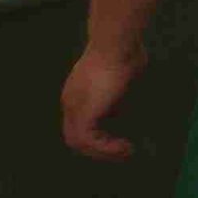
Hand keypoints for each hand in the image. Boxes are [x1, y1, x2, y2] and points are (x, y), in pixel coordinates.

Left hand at [61, 45, 146, 160]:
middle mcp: (71, 101)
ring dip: (103, 152)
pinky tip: (124, 147)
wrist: (117, 45)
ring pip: (79, 142)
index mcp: (77, 92)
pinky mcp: (83, 114)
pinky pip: (89, 141)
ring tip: (126, 152)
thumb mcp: (121, 77)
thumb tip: (121, 107)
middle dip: (98, 148)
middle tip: (122, 152)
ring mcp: (74, 108)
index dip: (97, 134)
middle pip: (75, 136)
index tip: (118, 139)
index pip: (80, 121)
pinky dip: (106, 148)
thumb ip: (117, 94)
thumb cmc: (124, 52)